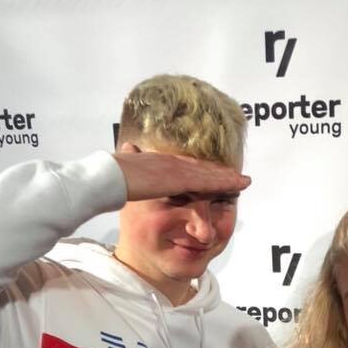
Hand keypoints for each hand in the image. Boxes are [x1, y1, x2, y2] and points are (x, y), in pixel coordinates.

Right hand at [113, 142, 250, 201]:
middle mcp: (168, 162)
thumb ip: (131, 178)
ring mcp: (174, 169)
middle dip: (219, 172)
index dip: (200, 170)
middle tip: (238, 176)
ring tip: (243, 181)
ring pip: (207, 173)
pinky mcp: (178, 179)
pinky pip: (205, 181)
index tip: (214, 172)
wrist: (103, 178)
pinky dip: (222, 182)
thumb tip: (127, 179)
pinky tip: (236, 185)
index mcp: (155, 163)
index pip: (183, 166)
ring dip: (226, 177)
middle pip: (199, 167)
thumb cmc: (106, 179)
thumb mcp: (122, 179)